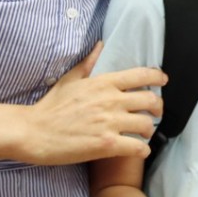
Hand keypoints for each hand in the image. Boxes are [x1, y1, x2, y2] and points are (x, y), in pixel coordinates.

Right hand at [17, 42, 166, 164]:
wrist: (34, 132)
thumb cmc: (50, 106)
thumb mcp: (70, 79)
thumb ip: (89, 62)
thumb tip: (100, 45)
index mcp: (104, 83)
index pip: (141, 75)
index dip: (157, 78)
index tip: (163, 81)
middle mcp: (111, 100)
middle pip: (150, 101)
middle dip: (158, 108)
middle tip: (155, 115)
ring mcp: (109, 123)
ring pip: (146, 125)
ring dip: (149, 131)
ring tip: (144, 135)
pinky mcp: (106, 144)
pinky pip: (136, 147)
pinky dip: (142, 150)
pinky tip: (139, 151)